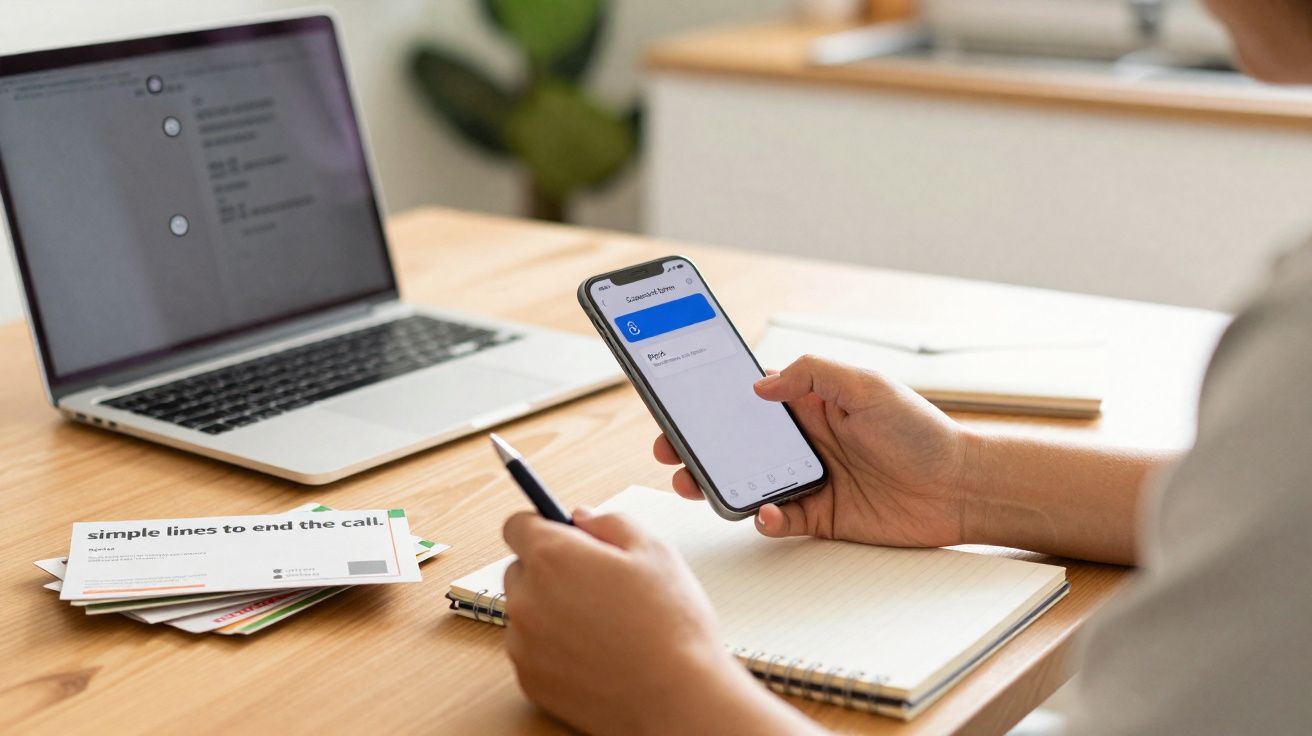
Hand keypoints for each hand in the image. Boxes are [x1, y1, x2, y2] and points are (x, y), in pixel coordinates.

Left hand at [502, 509, 821, 735]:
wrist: (676, 699)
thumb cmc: (671, 627)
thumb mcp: (654, 551)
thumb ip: (610, 521)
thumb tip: (581, 518)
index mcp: (553, 558)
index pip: (517, 525)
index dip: (543, 525)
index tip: (561, 533)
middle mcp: (527, 599)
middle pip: (521, 569)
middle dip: (551, 570)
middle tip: (597, 583)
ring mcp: (524, 644)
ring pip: (526, 612)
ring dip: (552, 610)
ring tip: (604, 624)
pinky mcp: (530, 680)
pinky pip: (532, 651)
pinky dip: (554, 648)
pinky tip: (596, 652)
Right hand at [655, 355, 974, 546]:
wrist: (960, 487)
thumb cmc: (922, 431)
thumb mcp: (866, 385)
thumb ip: (811, 375)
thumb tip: (760, 385)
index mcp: (810, 404)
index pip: (749, 400)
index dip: (713, 403)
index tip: (680, 404)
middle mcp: (805, 441)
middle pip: (737, 444)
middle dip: (699, 447)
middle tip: (671, 451)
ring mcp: (811, 479)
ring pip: (749, 483)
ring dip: (719, 484)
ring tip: (696, 484)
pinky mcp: (822, 516)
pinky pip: (779, 519)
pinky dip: (765, 518)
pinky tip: (765, 512)